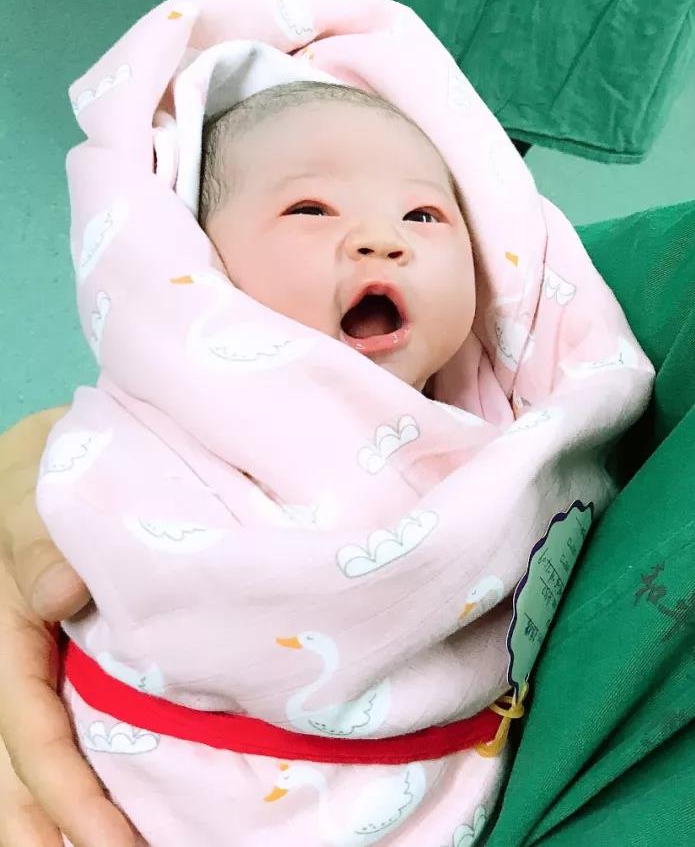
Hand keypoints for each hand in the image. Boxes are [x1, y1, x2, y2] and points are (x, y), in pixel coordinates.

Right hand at [0, 409, 135, 846]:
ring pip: (34, 762)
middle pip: (20, 773)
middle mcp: (13, 665)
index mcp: (2, 636)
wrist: (57, 455)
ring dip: (60, 820)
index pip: (32, 736)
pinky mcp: (65, 658)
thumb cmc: (44, 471)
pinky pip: (65, 727)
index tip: (112, 845)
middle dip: (54, 835)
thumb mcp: (31, 490)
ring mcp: (34, 667)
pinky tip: (115, 810)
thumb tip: (54, 596)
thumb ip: (35, 536)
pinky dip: (80, 776)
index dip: (68, 797)